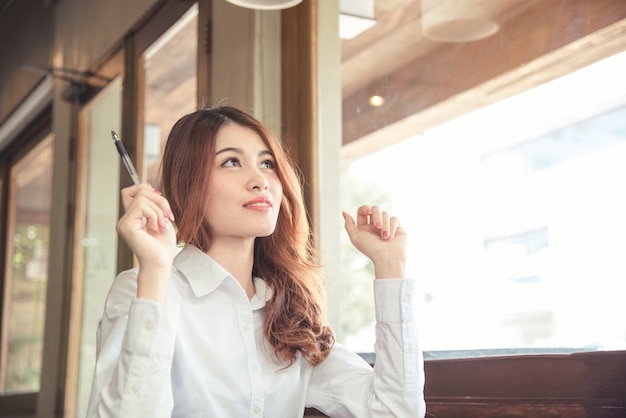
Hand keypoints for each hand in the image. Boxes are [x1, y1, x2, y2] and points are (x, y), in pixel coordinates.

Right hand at [116, 184, 176, 298]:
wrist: (161, 263)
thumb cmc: (163, 245)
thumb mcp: (162, 219)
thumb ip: (155, 204)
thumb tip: (150, 187)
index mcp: (133, 217)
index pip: (133, 191)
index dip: (148, 190)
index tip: (163, 206)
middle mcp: (125, 219)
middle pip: (139, 191)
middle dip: (159, 200)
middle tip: (168, 216)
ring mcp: (124, 222)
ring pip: (142, 197)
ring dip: (159, 210)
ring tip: (161, 225)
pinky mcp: (126, 226)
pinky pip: (142, 206)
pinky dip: (154, 214)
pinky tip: (156, 228)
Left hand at [342, 205, 407, 278]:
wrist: (388, 257)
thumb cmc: (371, 249)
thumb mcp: (355, 237)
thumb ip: (349, 224)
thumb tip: (344, 212)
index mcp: (364, 227)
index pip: (363, 211)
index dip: (365, 208)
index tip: (368, 212)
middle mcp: (375, 225)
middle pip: (375, 209)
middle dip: (376, 215)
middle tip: (377, 226)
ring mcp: (386, 225)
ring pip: (385, 213)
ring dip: (385, 225)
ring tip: (385, 237)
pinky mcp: (397, 227)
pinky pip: (394, 219)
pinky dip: (392, 227)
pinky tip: (391, 237)